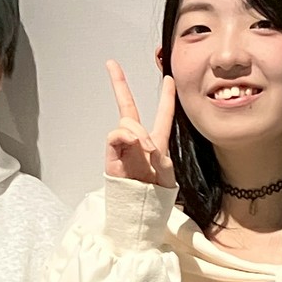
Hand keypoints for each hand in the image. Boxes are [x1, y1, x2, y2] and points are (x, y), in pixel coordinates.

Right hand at [105, 61, 176, 188]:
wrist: (140, 215)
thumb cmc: (154, 198)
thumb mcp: (166, 174)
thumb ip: (158, 154)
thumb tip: (140, 140)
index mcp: (157, 143)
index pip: (163, 115)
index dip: (166, 97)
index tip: (169, 80)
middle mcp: (138, 142)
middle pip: (129, 108)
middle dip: (119, 85)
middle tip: (112, 65)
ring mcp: (123, 148)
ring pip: (127, 121)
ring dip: (138, 132)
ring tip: (145, 151)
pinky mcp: (111, 156)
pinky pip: (115, 134)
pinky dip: (126, 137)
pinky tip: (133, 146)